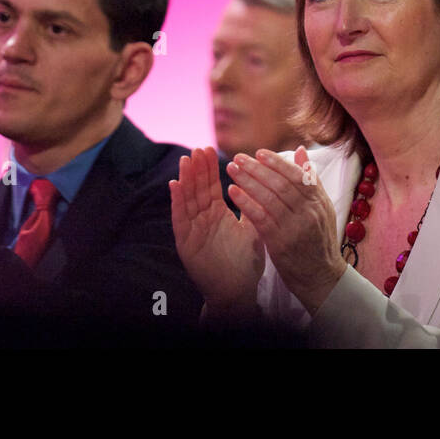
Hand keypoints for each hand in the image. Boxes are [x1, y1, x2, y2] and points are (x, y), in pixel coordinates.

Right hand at [169, 147, 265, 316]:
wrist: (236, 291)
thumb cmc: (245, 262)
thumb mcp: (253, 228)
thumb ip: (255, 206)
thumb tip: (265, 183)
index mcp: (217, 214)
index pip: (212, 186)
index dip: (210, 168)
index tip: (209, 148)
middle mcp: (203, 219)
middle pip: (198, 189)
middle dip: (198, 169)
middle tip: (198, 148)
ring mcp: (193, 229)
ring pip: (187, 199)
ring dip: (185, 179)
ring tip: (185, 160)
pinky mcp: (185, 241)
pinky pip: (180, 218)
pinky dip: (176, 202)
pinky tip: (174, 185)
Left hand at [225, 146, 345, 314]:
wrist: (321, 277)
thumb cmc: (320, 241)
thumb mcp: (323, 208)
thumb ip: (311, 180)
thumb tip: (301, 150)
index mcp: (318, 202)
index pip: (296, 175)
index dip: (277, 162)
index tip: (259, 153)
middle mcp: (308, 212)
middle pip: (280, 184)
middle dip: (257, 168)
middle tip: (239, 158)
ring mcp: (294, 228)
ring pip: (269, 198)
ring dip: (247, 181)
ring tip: (231, 170)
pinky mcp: (280, 243)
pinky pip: (260, 218)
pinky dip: (245, 203)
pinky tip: (232, 192)